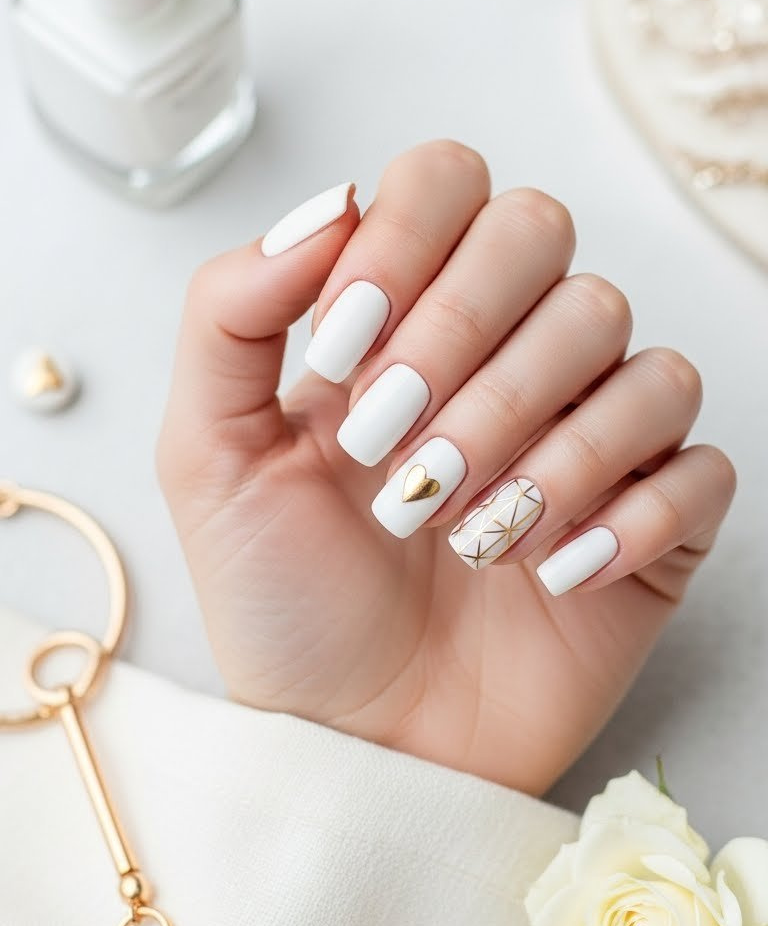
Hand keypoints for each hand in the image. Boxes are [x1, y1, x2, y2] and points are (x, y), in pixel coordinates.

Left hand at [158, 141, 734, 794]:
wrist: (351, 744)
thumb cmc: (286, 601)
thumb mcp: (211, 456)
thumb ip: (231, 313)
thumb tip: (324, 204)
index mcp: (409, 316)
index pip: (449, 180)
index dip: (405, 242)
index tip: (344, 353)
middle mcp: (509, 351)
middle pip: (548, 235)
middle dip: (466, 340)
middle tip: (393, 450)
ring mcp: (591, 431)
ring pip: (632, 349)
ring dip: (536, 443)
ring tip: (458, 532)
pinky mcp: (654, 520)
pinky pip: (699, 469)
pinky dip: (625, 518)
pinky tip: (546, 572)